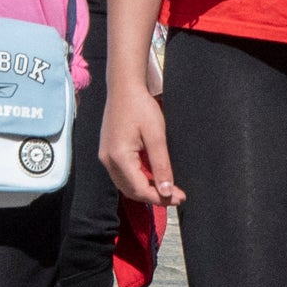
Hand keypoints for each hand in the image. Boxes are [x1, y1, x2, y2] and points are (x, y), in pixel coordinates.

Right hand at [102, 89, 183, 206]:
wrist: (124, 87)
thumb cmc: (140, 106)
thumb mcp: (156, 136)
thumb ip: (161, 165)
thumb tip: (166, 191)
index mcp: (119, 158)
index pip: (139, 190)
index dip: (160, 198)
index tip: (180, 198)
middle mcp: (108, 161)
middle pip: (131, 191)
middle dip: (154, 197)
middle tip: (177, 197)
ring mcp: (106, 157)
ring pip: (126, 185)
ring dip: (146, 190)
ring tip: (168, 189)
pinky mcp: (108, 152)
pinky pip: (123, 174)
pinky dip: (138, 180)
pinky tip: (153, 177)